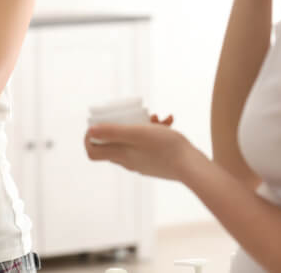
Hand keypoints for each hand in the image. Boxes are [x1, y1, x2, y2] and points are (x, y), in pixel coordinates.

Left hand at [84, 114, 200, 181]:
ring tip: (158, 117)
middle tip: (131, 115)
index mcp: (121, 155)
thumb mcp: (137, 133)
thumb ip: (113, 132)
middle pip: (113, 144)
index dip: (89, 138)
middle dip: (120, 125)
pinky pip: (148, 145)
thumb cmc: (164, 147)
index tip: (97, 123)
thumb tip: (89, 131)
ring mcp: (142, 163)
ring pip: (134, 141)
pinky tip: (168, 122)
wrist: (191, 165)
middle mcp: (128, 162)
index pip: (93, 153)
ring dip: (143, 125)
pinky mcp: (155, 163)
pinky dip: (155, 132)